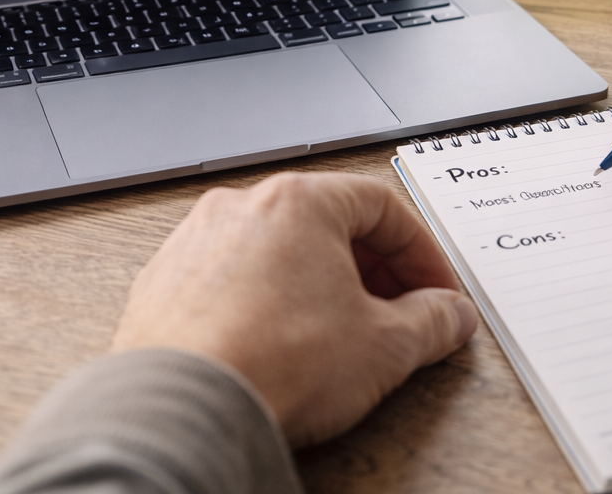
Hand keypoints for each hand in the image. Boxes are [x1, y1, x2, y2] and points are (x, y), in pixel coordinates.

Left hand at [111, 172, 477, 446]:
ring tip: (338, 336)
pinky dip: (263, 304)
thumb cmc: (273, 364)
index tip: (434, 291)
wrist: (184, 409)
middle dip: (372, 270)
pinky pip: (229, 281)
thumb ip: (431, 322)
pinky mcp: (163, 284)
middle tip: (398, 315)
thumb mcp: (384, 346)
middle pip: (326, 224)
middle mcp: (240, 208)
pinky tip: (278, 347)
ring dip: (315, 286)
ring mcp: (194, 243)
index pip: (380, 206)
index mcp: (298, 202)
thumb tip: (448, 316)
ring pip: (274, 251)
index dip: (420, 252)